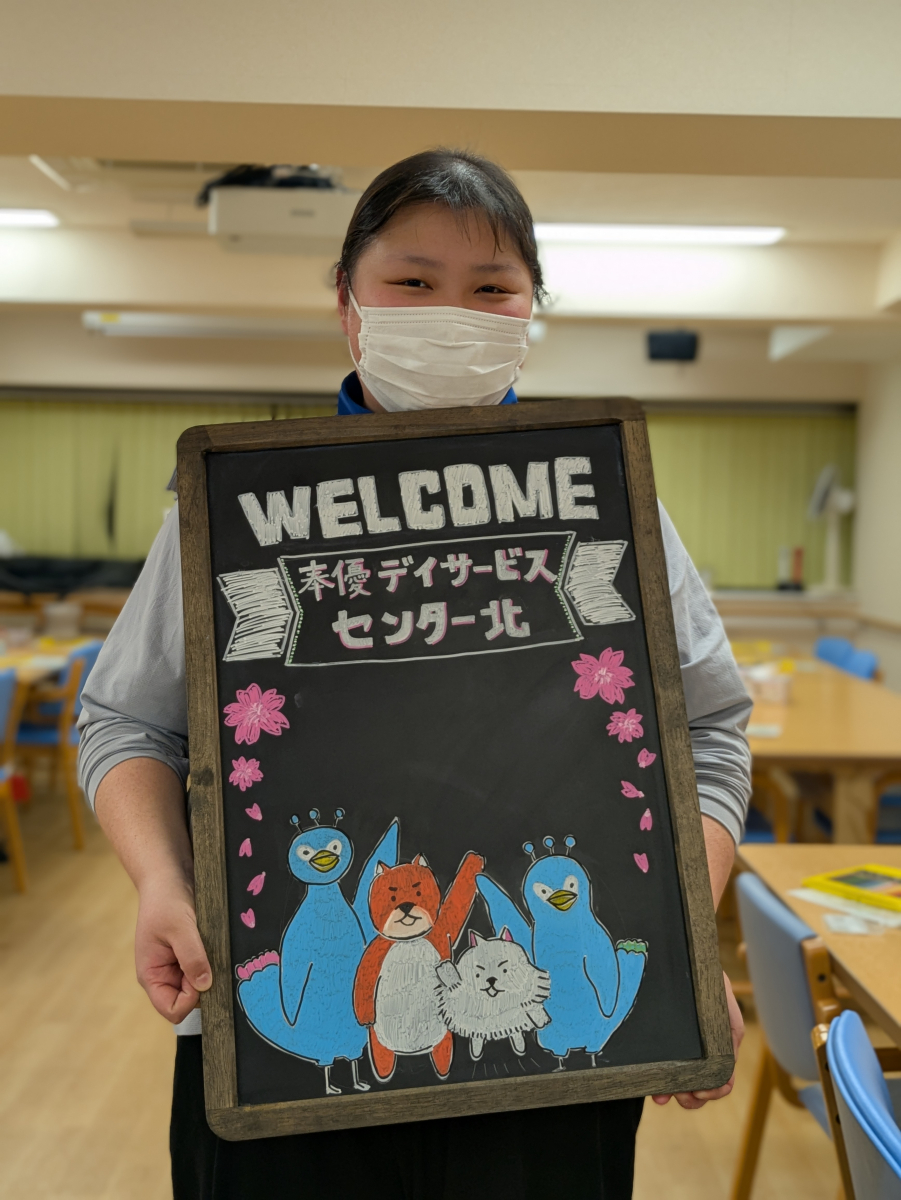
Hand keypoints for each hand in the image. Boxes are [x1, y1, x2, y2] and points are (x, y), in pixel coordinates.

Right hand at [135, 878, 212, 1023]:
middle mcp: (164, 976)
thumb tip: (205, 986)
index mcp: (151, 975)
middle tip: (216, 962)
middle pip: (188, 1000)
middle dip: (204, 986)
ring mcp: (177, 966)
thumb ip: (192, 957)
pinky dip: (214, 963)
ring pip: (200, 986)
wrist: (168, 876)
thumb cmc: (166, 900)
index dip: (191, 1000)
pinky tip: (218, 946)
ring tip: (216, 950)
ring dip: (211, 973)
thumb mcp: (180, 928)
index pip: (172, 1009)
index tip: (205, 977)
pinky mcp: (190, 955)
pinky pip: (205, 970)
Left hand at [651, 972, 743, 1109]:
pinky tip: (657, 1090)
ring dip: (682, 1092)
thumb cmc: (693, 964)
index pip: (728, 1064)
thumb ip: (723, 1008)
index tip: (700, 1091)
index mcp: (723, 1025)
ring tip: (664, 1096)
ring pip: (692, 1078)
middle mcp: (709, 1037)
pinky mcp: (672, 1042)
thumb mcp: (714, 984)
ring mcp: (690, 1041)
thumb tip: (728, 1045)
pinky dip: (668, 1082)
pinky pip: (674, 1069)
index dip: (719, 1084)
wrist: (663, 953)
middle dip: (698, 1095)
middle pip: (711, 1077)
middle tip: (682, 1098)